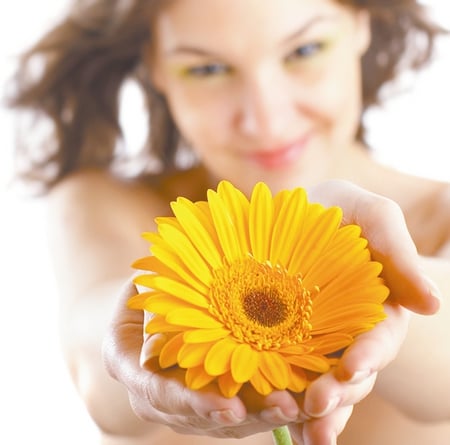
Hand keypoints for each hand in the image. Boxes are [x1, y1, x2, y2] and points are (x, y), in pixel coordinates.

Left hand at [103, 179, 438, 442]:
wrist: (294, 211)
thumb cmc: (337, 210)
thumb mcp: (371, 214)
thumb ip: (398, 250)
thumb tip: (431, 305)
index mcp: (376, 309)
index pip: (379, 339)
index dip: (370, 355)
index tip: (352, 367)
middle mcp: (350, 333)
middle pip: (351, 374)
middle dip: (338, 394)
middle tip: (316, 406)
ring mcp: (318, 342)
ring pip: (325, 386)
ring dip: (317, 412)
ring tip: (303, 430)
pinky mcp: (286, 344)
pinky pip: (291, 378)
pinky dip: (292, 405)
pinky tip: (285, 429)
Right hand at [103, 280, 304, 438]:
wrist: (150, 306)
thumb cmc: (149, 288)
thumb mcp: (143, 286)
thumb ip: (150, 301)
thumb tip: (155, 337)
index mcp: (127, 364)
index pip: (158, 392)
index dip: (195, 402)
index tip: (231, 407)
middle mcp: (151, 394)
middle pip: (196, 416)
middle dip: (241, 415)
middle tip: (282, 408)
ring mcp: (177, 402)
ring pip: (219, 421)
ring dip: (259, 416)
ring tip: (294, 406)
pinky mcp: (202, 401)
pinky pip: (231, 412)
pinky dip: (261, 408)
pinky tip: (290, 401)